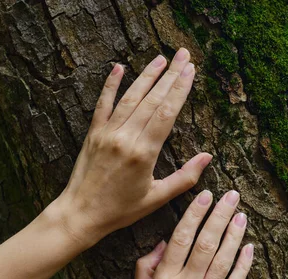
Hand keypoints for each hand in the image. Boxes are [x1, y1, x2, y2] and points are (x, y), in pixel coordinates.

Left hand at [50, 48, 211, 247]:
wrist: (80, 214)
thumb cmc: (120, 210)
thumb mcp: (157, 198)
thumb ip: (185, 178)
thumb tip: (207, 157)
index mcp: (144, 152)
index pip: (167, 112)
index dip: (180, 89)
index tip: (191, 70)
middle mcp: (126, 137)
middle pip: (153, 99)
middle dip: (171, 75)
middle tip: (184, 55)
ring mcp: (108, 132)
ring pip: (131, 97)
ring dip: (147, 75)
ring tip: (161, 58)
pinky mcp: (94, 133)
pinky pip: (103, 103)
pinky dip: (110, 84)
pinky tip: (119, 67)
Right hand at [126, 190, 253, 278]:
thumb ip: (145, 267)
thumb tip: (161, 242)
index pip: (181, 237)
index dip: (194, 214)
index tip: (205, 196)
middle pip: (206, 243)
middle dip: (220, 215)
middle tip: (232, 196)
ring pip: (223, 260)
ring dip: (234, 235)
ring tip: (242, 215)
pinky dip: (243, 265)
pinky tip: (249, 247)